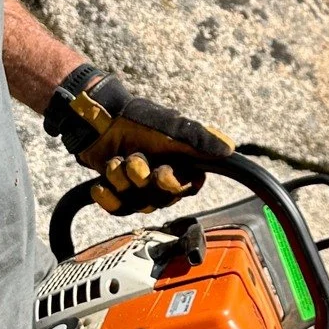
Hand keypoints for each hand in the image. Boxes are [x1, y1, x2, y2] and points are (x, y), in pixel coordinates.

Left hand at [44, 65, 233, 213]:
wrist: (98, 119)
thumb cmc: (138, 120)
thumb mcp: (172, 128)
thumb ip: (201, 139)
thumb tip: (230, 149)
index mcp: (181, 163)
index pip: (189, 188)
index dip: (173, 184)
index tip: (163, 170)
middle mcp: (163, 177)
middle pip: (161, 199)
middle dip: (144, 180)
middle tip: (134, 160)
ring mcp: (140, 186)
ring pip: (138, 203)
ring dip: (123, 180)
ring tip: (115, 162)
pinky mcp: (118, 190)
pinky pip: (118, 209)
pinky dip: (108, 198)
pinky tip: (101, 185)